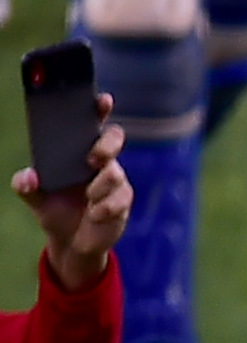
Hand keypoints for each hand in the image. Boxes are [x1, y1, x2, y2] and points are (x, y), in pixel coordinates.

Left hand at [15, 108, 123, 283]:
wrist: (72, 242)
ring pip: (115, 173)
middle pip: (114, 139)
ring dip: (98, 188)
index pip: (91, 123)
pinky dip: (104, 208)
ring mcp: (115, 181)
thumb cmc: (55, 210)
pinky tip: (95, 215)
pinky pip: (119, 199)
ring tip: (88, 200)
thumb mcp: (35, 197)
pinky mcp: (124, 201)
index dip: (99, 109)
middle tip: (92, 159)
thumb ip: (26, 185)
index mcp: (78, 152)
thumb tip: (28, 177)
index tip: (103, 100)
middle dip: (106, 145)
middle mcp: (101, 161)